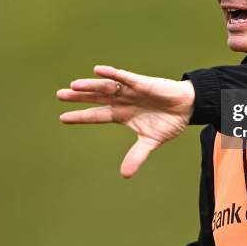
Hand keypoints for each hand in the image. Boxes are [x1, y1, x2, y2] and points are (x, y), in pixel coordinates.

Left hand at [56, 65, 194, 177]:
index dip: (80, 117)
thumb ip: (136, 156)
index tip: (62, 118)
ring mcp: (130, 91)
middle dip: (78, 98)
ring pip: (106, 87)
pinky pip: (123, 77)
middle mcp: (122, 101)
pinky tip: (98, 71)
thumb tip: (125, 175)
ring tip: (73, 86)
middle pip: (95, 98)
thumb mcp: (150, 141)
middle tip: (59, 96)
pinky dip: (111, 73)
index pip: (97, 115)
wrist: (187, 108)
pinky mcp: (141, 83)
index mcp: (122, 115)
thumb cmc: (168, 121)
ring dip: (90, 86)